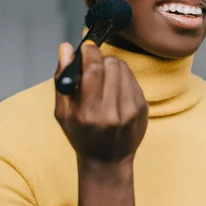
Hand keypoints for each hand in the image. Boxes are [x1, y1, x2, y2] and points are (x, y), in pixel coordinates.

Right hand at [54, 41, 148, 163]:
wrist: (108, 159)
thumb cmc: (81, 135)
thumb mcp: (63, 112)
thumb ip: (63, 78)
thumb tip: (66, 48)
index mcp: (88, 114)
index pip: (94, 70)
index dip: (90, 52)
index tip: (86, 46)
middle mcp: (112, 112)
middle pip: (111, 65)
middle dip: (100, 59)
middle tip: (93, 66)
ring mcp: (131, 110)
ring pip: (123, 68)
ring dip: (112, 66)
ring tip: (104, 78)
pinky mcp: (143, 107)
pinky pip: (133, 78)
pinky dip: (122, 77)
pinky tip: (115, 88)